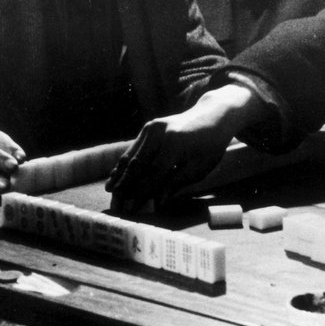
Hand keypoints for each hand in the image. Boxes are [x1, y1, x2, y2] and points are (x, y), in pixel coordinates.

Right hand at [107, 83, 272, 211]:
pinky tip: (115, 178)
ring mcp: (152, 127)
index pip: (153, 173)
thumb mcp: (200, 168)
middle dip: (125, 188)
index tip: (132, 210)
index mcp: (175, 144)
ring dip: (119, 177)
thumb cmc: (211, 146)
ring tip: (111, 196)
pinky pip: (133, 149)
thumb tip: (156, 202)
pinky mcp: (148, 127)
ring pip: (131, 156)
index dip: (141, 193)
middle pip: (137, 165)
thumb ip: (177, 182)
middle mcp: (160, 133)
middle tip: (117, 207)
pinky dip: (123, 165)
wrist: (213, 115)